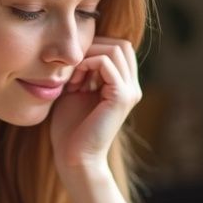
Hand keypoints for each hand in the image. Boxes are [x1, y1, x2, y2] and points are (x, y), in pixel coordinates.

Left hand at [49, 36, 141, 171]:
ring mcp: (130, 92)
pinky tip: (75, 82)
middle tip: (73, 70)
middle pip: (121, 45)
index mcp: (124, 86)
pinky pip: (107, 63)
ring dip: (89, 56)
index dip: (95, 49)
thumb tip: (78, 46)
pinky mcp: (121, 97)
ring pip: (116, 49)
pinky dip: (88, 64)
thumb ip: (83, 70)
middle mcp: (132, 87)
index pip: (119, 48)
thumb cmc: (70, 128)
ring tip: (73, 77)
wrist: (74, 158)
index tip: (73, 69)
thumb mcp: (76, 91)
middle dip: (93, 48)